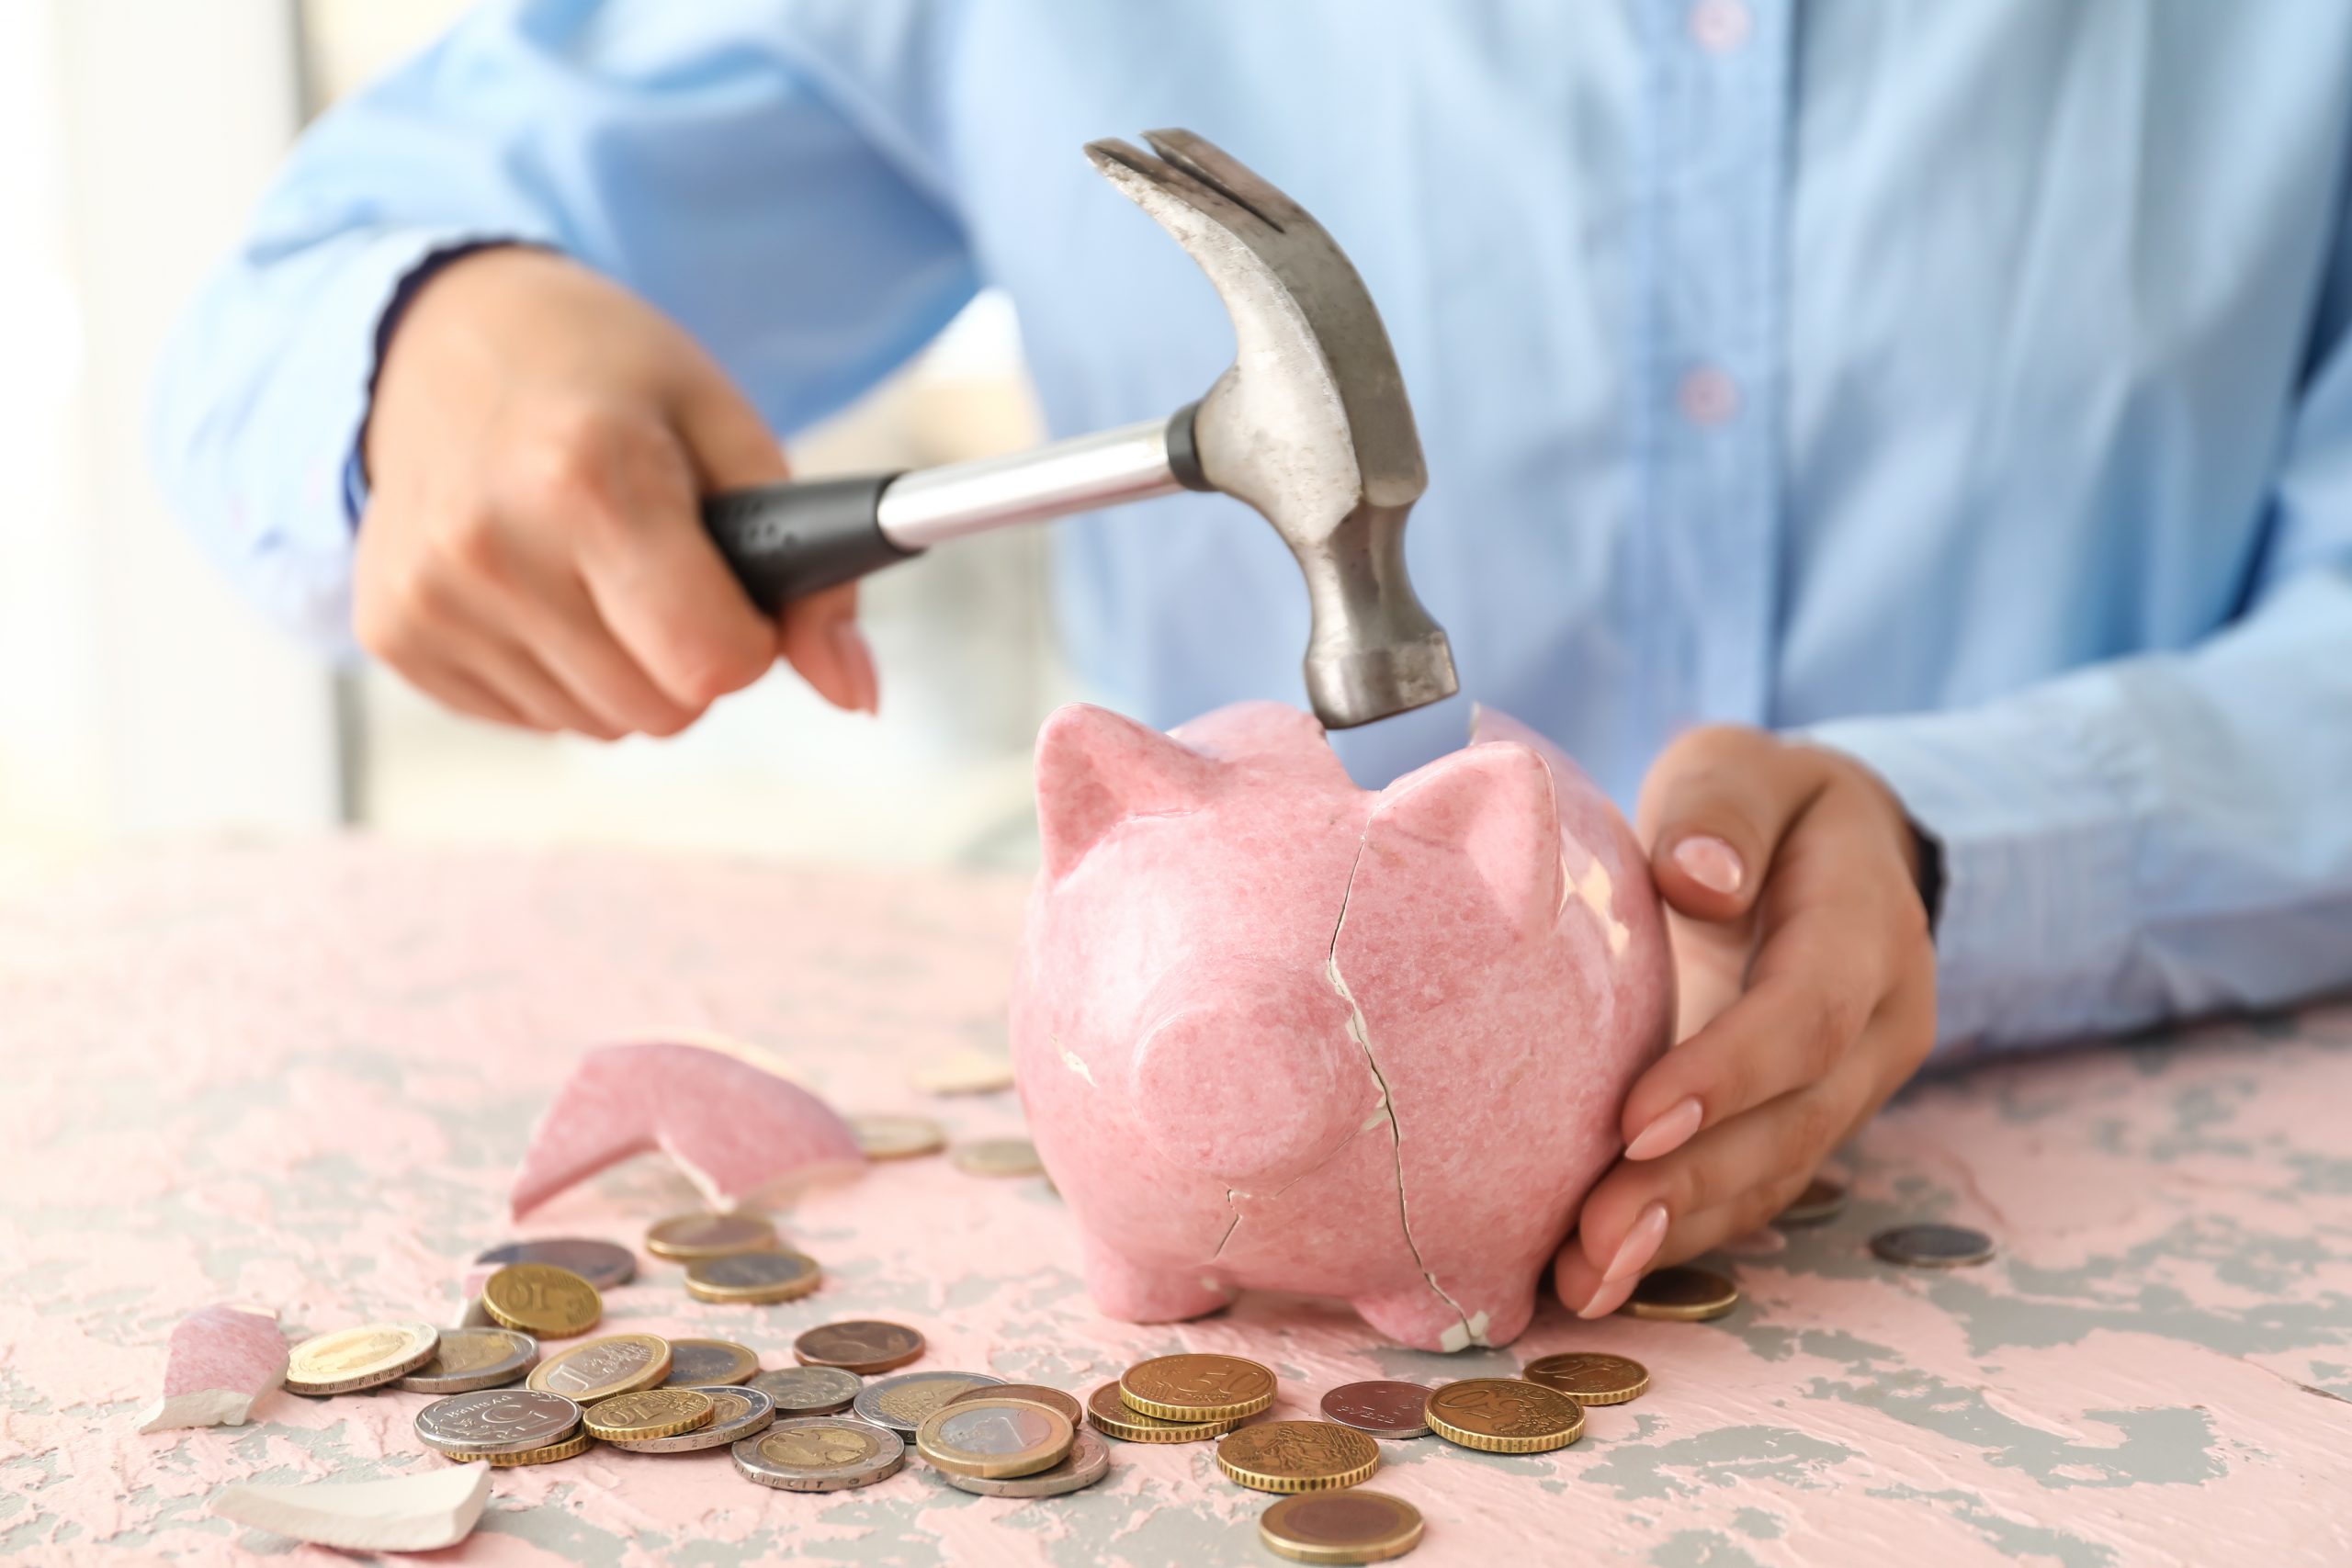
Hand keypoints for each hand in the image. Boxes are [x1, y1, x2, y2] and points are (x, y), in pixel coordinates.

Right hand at [357, 247, 875, 736]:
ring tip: (592, 562)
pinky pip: (531, 718)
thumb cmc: (603, 376)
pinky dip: (555, 669)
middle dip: (689, 655)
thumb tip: (857, 694)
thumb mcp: (728, 430)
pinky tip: (536, 583)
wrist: (438, 332)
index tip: (740, 593)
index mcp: (584, 476)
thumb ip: (812, 570)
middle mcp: (487, 544)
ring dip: (622, 667)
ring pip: (597, 726)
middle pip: (660, 710)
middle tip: (664, 566)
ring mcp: (427, 597)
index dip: (750, 639)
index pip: (712, 663)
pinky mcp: (391, 633)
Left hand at [1555, 725, 1936, 1317]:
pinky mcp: (1801, 1127)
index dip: (1730, 1072)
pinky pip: (1749, 1193)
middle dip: (1691, 1185)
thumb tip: (1698, 876)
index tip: (1634, 1120)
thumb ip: (1722, 810)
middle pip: (1794, 1122)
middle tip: (1593, 1237)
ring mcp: (1847, 1089)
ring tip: (1585, 1281)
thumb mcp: (1744, 770)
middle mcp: (1879, 1026)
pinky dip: (1676, 1237)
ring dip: (1677, 1234)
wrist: (1830, 850)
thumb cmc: (1762, 806)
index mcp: (1869, 928)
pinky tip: (1597, 1277)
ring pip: (1774, 1176)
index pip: (1810, 1012)